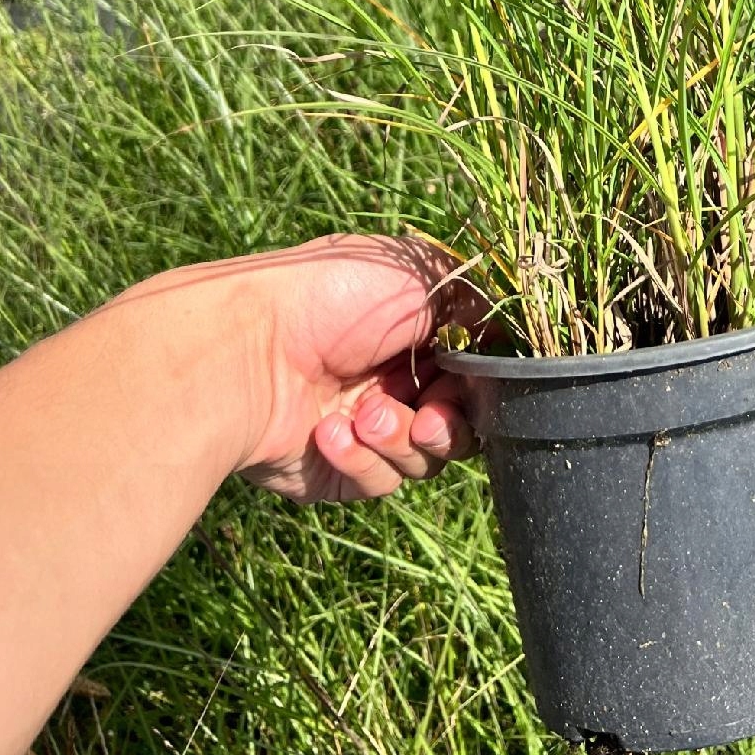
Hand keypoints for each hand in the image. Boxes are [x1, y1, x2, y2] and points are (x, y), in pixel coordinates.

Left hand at [228, 234, 485, 502]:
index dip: (484, 384)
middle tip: (427, 415)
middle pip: (459, 421)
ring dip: (401, 439)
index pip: (476, 368)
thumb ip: (477, 306)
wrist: (245, 351)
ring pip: (425, 457)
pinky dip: (360, 458)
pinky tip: (328, 432)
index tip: (477, 386)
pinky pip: (379, 479)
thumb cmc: (332, 297)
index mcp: (416, 327)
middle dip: (448, 422)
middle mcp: (396, 375)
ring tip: (364, 417)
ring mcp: (368, 424)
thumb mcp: (419, 276)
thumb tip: (508, 338)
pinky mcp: (339, 468)